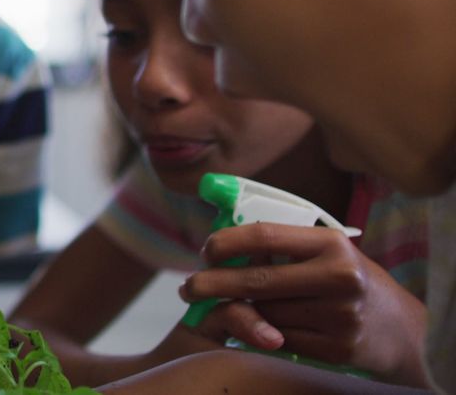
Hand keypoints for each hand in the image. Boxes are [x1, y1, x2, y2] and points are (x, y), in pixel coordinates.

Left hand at [179, 224, 427, 386]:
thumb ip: (282, 244)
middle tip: (186, 288)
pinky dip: (258, 333)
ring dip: (235, 310)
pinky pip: (278, 340)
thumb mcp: (325, 251)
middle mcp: (338, 277)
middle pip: (255, 280)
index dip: (225, 243)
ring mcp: (340, 316)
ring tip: (221, 305)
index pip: (263, 236)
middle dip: (211, 284)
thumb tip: (220, 236)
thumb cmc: (347, 279)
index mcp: (331, 244)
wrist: (399, 327)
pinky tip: (250, 326)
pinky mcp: (338, 348)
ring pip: (264, 314)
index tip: (205, 251)